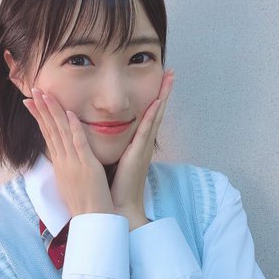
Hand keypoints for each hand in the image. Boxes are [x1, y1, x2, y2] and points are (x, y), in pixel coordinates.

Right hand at [23, 89, 114, 216]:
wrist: (92, 220)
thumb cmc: (85, 203)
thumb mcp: (71, 182)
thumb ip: (68, 166)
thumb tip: (64, 155)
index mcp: (59, 164)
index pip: (47, 135)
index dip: (39, 117)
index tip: (31, 102)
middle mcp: (63, 161)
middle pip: (50, 130)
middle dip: (41, 108)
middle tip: (33, 90)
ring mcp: (73, 163)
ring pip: (61, 133)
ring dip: (53, 112)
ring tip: (46, 95)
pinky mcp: (87, 166)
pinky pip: (79, 144)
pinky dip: (74, 128)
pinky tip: (69, 114)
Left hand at [110, 69, 174, 219]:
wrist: (118, 206)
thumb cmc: (114, 186)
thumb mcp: (116, 160)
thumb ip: (117, 147)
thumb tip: (107, 135)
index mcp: (137, 144)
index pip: (147, 115)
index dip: (155, 97)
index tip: (160, 80)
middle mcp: (143, 143)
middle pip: (156, 111)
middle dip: (164, 91)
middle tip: (171, 72)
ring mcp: (143, 147)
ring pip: (155, 116)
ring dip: (163, 96)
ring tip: (169, 78)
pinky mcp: (138, 153)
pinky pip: (146, 131)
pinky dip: (152, 116)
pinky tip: (157, 102)